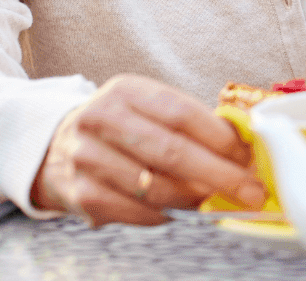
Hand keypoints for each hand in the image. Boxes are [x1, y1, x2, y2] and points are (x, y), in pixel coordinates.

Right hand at [30, 74, 265, 225]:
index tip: (248, 156)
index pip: (180, 111)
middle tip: (250, 192)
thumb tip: (242, 150)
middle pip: (171, 150)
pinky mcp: (81, 194)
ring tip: (220, 202)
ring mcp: (87, 157)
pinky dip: (166, 215)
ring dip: (195, 199)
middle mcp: (101, 118)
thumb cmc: (120, 127)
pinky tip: (183, 212)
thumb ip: (187, 123)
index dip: (219, 136)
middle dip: (219, 175)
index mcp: (126, 90)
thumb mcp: (146, 108)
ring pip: (155, 186)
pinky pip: (136, 212)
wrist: (55, 148)